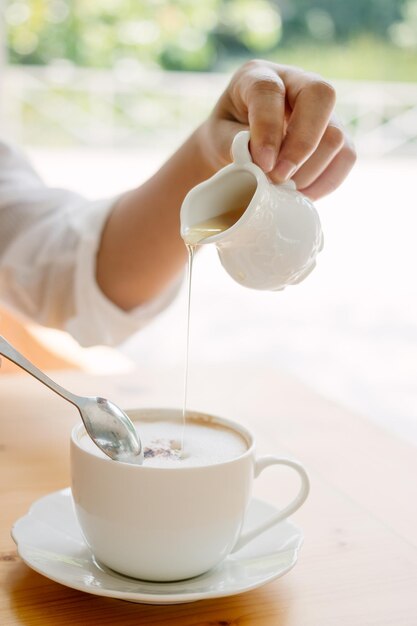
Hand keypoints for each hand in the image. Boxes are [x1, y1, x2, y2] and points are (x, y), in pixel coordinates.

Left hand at [202, 60, 355, 199]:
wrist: (236, 144)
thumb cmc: (225, 137)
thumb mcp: (217, 138)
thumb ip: (234, 144)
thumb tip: (264, 162)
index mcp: (257, 76)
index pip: (269, 91)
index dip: (267, 127)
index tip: (262, 164)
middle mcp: (296, 83)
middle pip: (321, 96)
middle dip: (302, 144)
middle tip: (279, 178)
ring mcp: (321, 108)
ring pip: (335, 135)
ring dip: (310, 171)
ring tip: (283, 191)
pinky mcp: (336, 134)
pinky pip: (346, 157)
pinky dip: (326, 182)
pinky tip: (302, 195)